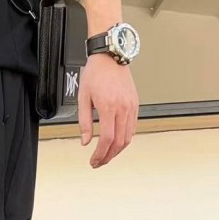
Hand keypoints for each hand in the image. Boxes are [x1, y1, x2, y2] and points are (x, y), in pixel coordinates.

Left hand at [78, 53, 138, 167]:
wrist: (110, 56)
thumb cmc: (96, 74)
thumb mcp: (83, 98)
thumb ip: (84, 122)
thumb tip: (85, 142)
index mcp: (109, 106)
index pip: (106, 139)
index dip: (100, 154)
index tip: (93, 161)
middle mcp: (123, 108)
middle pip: (119, 142)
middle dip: (108, 156)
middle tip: (98, 163)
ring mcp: (131, 106)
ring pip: (128, 138)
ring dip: (117, 151)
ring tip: (106, 156)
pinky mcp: (135, 105)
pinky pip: (132, 128)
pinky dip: (124, 140)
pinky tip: (115, 143)